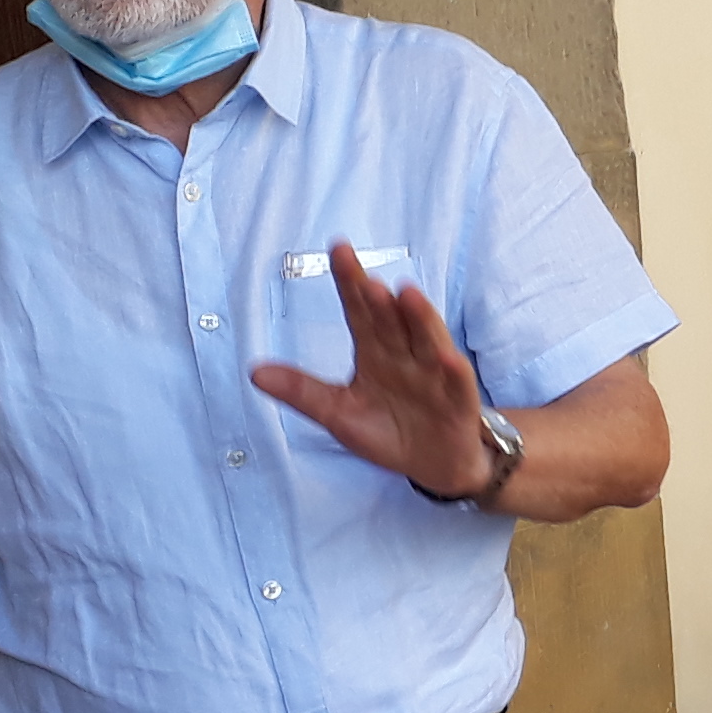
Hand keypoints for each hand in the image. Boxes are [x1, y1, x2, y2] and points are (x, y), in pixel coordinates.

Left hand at [249, 240, 495, 495]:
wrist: (435, 464)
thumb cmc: (388, 431)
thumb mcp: (338, 413)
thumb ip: (302, 391)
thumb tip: (253, 371)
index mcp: (375, 352)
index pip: (360, 311)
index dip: (349, 282)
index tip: (338, 249)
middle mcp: (405, 355)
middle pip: (391, 322)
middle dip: (380, 300)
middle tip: (366, 278)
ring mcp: (433, 375)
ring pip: (426, 341)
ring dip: (419, 319)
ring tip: (406, 294)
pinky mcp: (458, 402)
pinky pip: (456, 384)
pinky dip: (452, 370)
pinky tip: (446, 357)